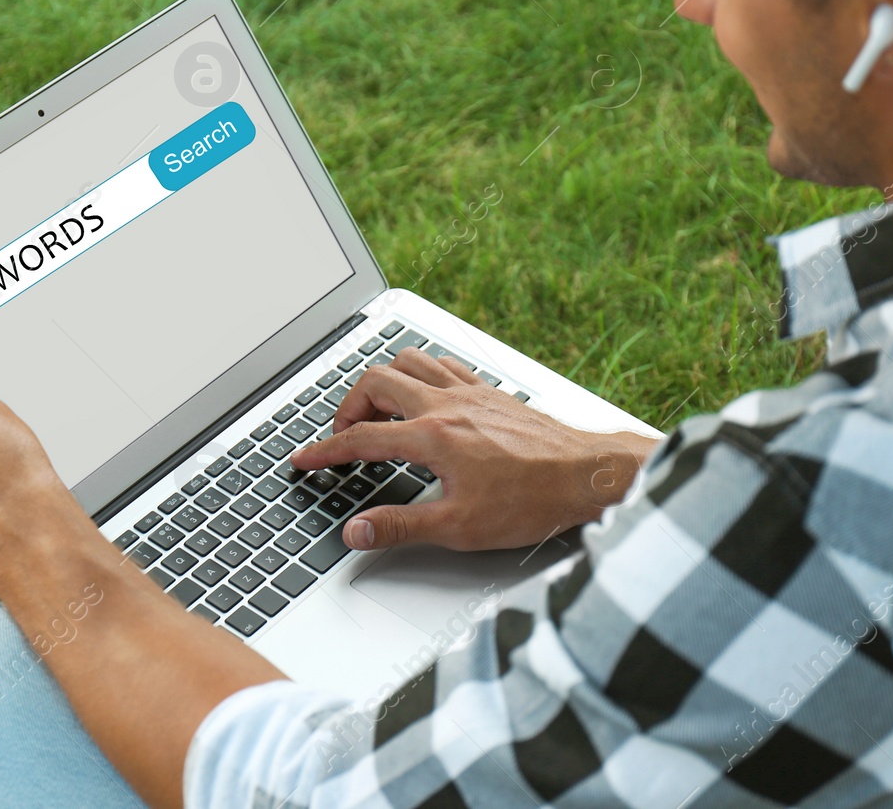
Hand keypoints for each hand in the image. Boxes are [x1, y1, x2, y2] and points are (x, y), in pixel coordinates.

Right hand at [289, 347, 658, 551]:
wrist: (587, 476)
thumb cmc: (533, 501)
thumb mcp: (460, 528)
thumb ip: (401, 527)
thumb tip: (358, 530)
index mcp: (433, 437)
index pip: (361, 438)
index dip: (325, 450)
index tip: (305, 459)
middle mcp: (448, 405)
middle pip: (377, 382)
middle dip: (348, 406)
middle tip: (343, 435)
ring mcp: (471, 393)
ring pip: (410, 361)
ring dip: (384, 380)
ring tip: (377, 410)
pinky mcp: (492, 393)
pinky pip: (444, 364)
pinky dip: (422, 372)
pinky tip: (426, 393)